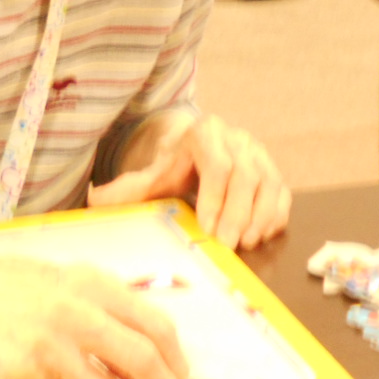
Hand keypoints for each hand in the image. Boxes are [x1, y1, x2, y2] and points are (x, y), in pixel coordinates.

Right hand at [0, 249, 187, 378]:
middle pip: (142, 360)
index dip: (176, 360)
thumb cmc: (18, 287)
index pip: (156, 326)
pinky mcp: (27, 374)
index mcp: (94, 285)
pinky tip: (41, 370)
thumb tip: (153, 355)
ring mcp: (51, 346)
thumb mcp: (71, 281)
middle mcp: (77, 312)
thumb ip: (110, 310)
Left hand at [88, 114, 289, 249]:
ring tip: (246, 243)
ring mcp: (259, 154)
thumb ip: (125, 190)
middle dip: (237, 213)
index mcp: (204, 133)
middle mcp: (236, 139)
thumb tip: (95, 201)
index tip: (208, 227)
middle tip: (227, 244)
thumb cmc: (172, 169)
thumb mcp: (148, 177)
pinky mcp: (274, 172)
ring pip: (269, 183)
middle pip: (246, 175)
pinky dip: (275, 217)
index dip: (215, 196)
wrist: (193, 153)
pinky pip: (282, 193)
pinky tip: (260, 236)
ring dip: (260, 217)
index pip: (216, 163)